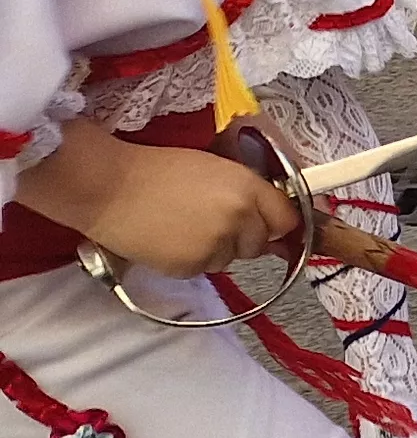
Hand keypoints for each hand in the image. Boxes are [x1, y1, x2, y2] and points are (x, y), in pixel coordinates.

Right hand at [53, 139, 299, 275]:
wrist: (107, 187)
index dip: (276, 222)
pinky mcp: (191, 267)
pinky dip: (190, 260)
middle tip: (209, 222)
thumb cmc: (156, 170)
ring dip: (215, 249)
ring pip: (231, 259)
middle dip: (242, 237)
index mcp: (248, 187)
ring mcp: (216, 245)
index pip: (288, 218)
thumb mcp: (214, 168)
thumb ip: (246, 192)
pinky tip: (167, 240)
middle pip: (260, 243)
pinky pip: (203, 268)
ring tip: (182, 228)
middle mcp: (240, 218)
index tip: (266, 225)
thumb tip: (269, 218)